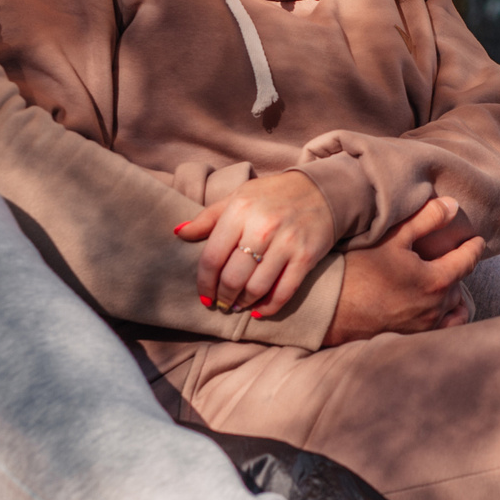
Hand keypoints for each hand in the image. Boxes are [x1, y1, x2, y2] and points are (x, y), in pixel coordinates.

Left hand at [176, 173, 336, 318]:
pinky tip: (260, 310)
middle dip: (223, 297)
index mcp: (240, 210)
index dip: (204, 283)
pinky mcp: (306, 256)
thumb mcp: (239, 197)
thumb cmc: (272, 195)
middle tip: (222, 303)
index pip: (212, 257)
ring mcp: (286, 243)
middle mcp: (262, 227)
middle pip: (232, 277)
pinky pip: (284, 291)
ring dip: (243, 302)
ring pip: (257, 288)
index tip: (204, 295)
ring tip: (239, 304)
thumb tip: (179, 233)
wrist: (320, 190)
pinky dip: (269, 307)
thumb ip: (208, 217)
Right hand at [328, 196, 483, 342]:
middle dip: (459, 270)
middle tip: (455, 257)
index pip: (467, 261)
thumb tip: (454, 205)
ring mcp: (423, 328)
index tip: (477, 240)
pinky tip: (435, 310)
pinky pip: (441, 330)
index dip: (474, 247)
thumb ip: (426, 219)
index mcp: (436, 281)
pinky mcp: (410, 339)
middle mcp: (435, 308)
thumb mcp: (392, 237)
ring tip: (447, 285)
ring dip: (454, 297)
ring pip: (453, 311)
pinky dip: (445, 318)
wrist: (328, 309)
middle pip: (460, 285)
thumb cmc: (358, 269)